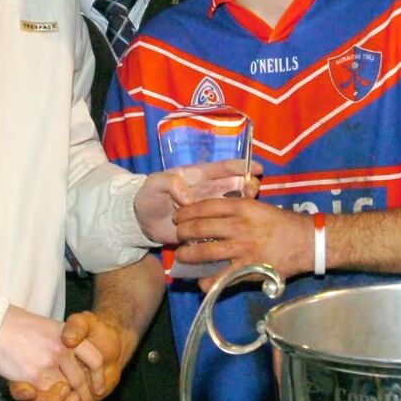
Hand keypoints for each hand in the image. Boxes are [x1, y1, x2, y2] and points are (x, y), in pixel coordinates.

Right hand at [0, 305, 105, 400]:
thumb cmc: (22, 327)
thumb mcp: (51, 327)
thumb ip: (66, 342)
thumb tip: (79, 363)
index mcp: (69, 336)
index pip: (95, 359)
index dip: (99, 377)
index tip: (98, 389)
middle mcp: (62, 349)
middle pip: (81, 381)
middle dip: (84, 397)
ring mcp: (47, 363)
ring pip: (64, 393)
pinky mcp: (32, 376)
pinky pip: (46, 397)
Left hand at [134, 159, 261, 244]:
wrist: (142, 222)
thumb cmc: (150, 197)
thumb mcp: (155, 184)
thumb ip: (170, 183)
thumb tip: (188, 199)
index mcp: (200, 176)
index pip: (224, 168)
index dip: (241, 167)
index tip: (258, 169)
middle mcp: (210, 192)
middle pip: (236, 186)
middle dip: (249, 186)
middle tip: (253, 192)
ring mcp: (211, 211)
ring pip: (235, 207)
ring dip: (245, 208)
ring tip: (251, 213)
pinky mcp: (208, 229)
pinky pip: (224, 228)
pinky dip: (233, 230)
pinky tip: (242, 234)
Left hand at [172, 198, 312, 291]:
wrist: (306, 242)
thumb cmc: (282, 223)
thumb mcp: (259, 206)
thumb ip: (237, 207)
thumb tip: (212, 211)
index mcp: (243, 208)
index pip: (206, 206)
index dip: (188, 211)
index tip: (179, 215)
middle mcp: (239, 227)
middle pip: (200, 227)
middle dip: (183, 232)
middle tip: (178, 235)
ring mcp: (242, 249)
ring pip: (205, 252)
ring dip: (188, 255)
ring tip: (182, 257)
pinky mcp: (248, 269)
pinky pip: (220, 277)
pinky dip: (207, 282)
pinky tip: (201, 282)